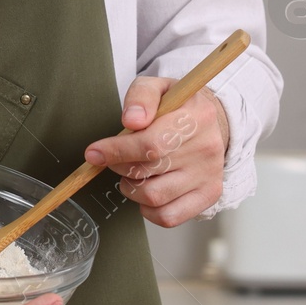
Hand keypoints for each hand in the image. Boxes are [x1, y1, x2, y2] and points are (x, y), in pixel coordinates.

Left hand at [84, 76, 229, 227]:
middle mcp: (207, 148)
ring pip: (154, 196)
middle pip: (148, 171)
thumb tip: (131, 120)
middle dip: (120, 166)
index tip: (95, 153)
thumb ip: (141, 97)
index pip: (151, 144)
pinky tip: (147, 191)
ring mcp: (209, 175)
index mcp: (197, 117)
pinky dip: (148, 209)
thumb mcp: (159, 88)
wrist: (210, 123)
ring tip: (134, 173)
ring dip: (131, 188)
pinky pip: (169, 217)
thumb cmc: (178, 107)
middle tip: (118, 158)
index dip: (116, 151)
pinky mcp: (208, 195)